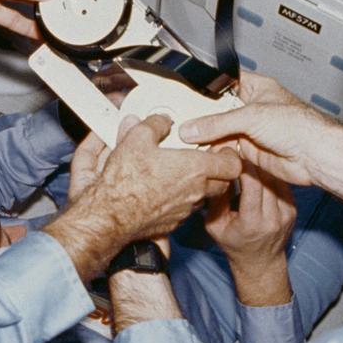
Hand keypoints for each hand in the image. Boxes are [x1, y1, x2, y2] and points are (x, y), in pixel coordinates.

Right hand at [44, 114, 241, 279]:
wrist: (110, 215)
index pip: (233, 164)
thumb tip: (161, 120)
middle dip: (219, 171)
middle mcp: (195, 191)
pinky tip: (164, 190)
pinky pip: (185, 209)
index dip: (230, 155)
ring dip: (199, 186)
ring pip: (204, 196)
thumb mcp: (137, 138)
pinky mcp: (173, 222)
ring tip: (181, 174)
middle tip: (205, 160)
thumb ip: (155, 124)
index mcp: (194, 169)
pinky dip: (181, 200)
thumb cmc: (125, 180)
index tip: (221, 147)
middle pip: (224, 182)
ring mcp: (185, 210)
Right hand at [179, 72, 342, 219]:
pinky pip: (223, 150)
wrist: (314, 156)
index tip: (183, 95)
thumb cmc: (299, 126)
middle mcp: (250, 108)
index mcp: (254, 88)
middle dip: (200, 117)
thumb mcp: (252, 116)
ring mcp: (248, 130)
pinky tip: (199, 151)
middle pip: (216, 110)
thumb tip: (192, 128)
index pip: (223, 83)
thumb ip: (218, 123)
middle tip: (179, 120)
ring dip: (204, 137)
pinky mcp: (247, 151)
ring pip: (218, 132)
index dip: (204, 89)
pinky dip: (212, 152)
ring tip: (183, 137)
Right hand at [204, 164, 295, 306]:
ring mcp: (287, 214)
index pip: (252, 185)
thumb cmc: (234, 243)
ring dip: (262, 165)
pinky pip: (281, 184)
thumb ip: (215, 200)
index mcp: (252, 224)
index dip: (242, 165)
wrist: (261, 262)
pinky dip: (269, 175)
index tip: (231, 152)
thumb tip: (216, 170)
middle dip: (251, 160)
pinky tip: (259, 168)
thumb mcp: (215, 225)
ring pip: (275, 178)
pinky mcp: (293, 209)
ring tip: (249, 154)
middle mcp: (273, 218)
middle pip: (265, 178)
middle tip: (240, 147)